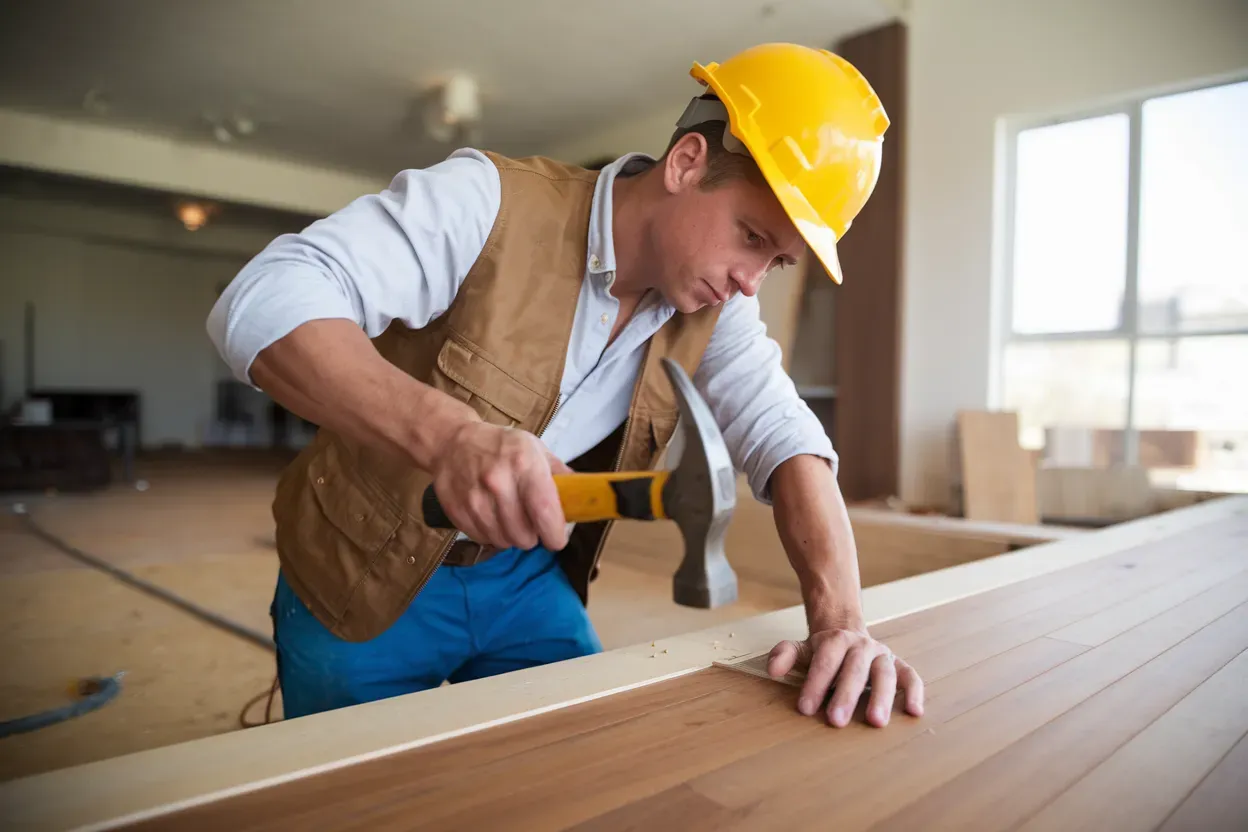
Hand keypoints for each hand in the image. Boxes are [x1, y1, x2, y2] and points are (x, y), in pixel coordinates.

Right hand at [429, 421, 570, 550]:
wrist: (452, 442)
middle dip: (533, 535)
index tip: (557, 539)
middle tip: (531, 522)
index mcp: (524, 465)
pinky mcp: (457, 511)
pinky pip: (483, 539)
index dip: (555, 535)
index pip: (545, 512)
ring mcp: (475, 498)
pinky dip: (491, 534)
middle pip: (525, 536)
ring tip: (510, 517)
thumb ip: (560, 474)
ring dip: (511, 536)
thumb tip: (583, 497)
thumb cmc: (500, 446)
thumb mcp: (535, 449)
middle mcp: (498, 482)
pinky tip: (492, 516)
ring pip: (504, 541)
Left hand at [767, 628, 923, 727]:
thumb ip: (786, 655)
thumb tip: (773, 670)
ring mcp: (882, 656)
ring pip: (885, 674)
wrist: (846, 632)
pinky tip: (914, 712)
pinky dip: (915, 692)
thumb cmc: (823, 651)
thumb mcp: (801, 649)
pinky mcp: (899, 666)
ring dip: (881, 697)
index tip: (805, 709)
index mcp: (836, 640)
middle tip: (836, 721)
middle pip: (855, 669)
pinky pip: (911, 677)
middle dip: (845, 695)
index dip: (815, 684)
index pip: (825, 661)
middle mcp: (862, 646)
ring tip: (876, 722)